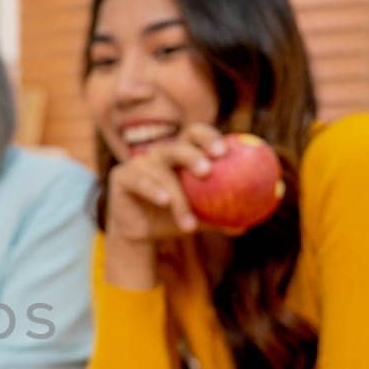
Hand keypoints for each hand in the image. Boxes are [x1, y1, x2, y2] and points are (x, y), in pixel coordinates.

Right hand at [104, 123, 228, 243]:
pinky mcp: (122, 176)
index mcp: (182, 155)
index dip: (209, 138)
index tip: (224, 153)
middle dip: (193, 155)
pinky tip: (164, 202)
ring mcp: (139, 163)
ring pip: (161, 172)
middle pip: (177, 146)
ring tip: (188, 221)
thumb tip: (246, 226)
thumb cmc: (172, 219)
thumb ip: (219, 218)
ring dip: (177, 196)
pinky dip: (153, 191)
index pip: (196, 135)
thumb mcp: (198, 219)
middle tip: (207, 171)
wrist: (139, 234)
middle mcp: (160, 154)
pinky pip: (139, 181)